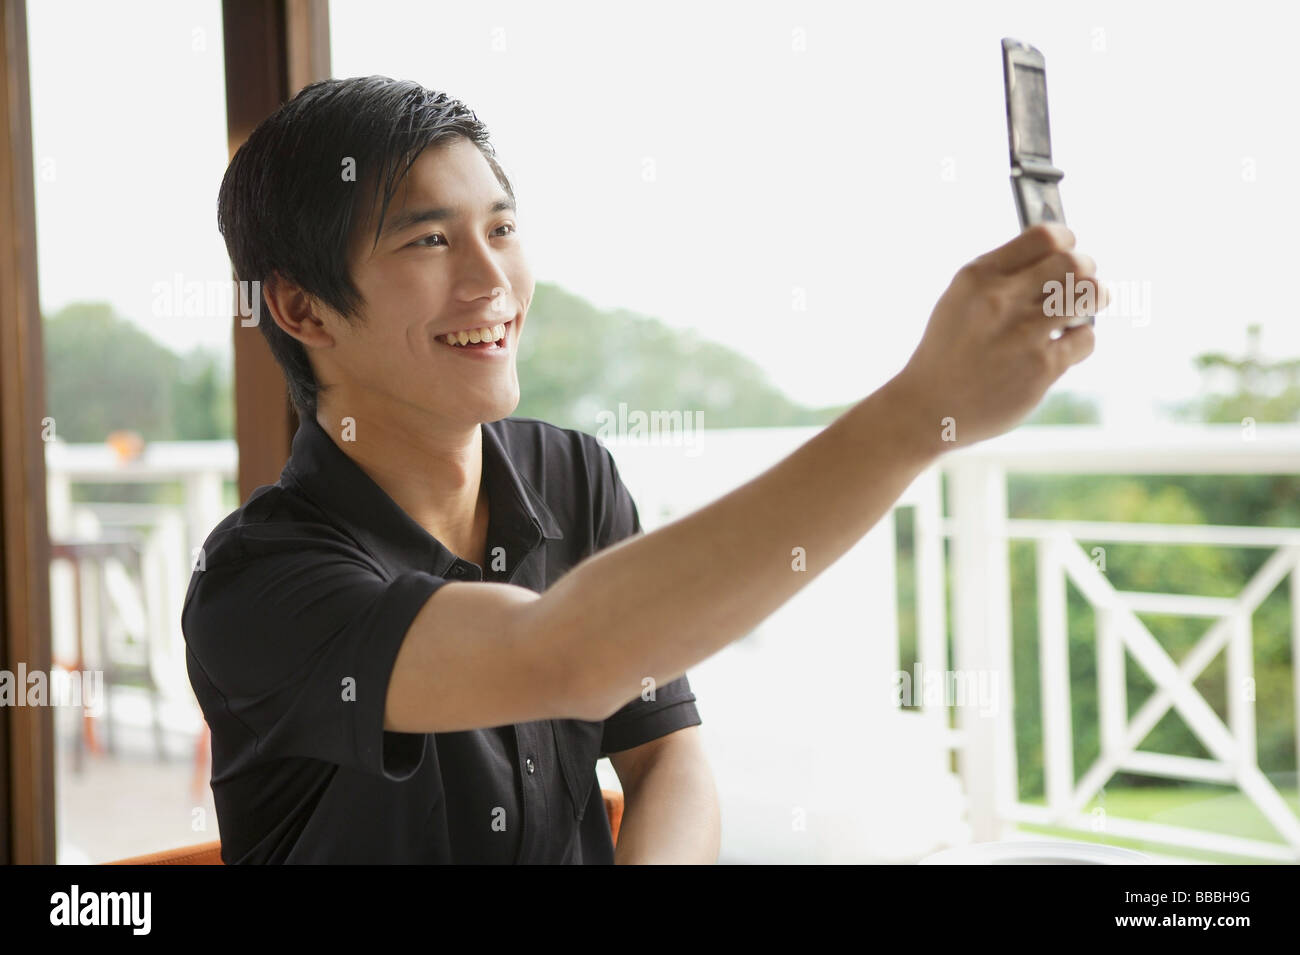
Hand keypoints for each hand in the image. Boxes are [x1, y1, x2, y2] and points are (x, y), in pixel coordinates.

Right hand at [891, 223, 1104, 450]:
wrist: (927, 409)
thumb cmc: (948, 352)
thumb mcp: (959, 301)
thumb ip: (1001, 278)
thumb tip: (1058, 257)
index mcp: (978, 277)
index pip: (1044, 237)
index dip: (1065, 240)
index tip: (1067, 249)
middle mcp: (1000, 300)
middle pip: (1073, 262)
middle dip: (1085, 269)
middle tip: (1079, 284)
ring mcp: (1023, 334)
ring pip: (1090, 294)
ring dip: (1095, 299)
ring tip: (1082, 310)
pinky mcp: (1041, 368)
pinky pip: (1085, 339)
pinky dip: (1080, 341)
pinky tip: (1062, 349)